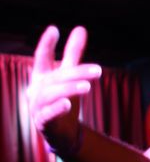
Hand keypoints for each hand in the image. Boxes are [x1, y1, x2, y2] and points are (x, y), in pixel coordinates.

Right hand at [27, 26, 101, 150]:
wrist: (63, 133)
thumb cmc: (63, 99)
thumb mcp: (69, 76)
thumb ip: (73, 54)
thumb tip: (80, 28)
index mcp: (42, 76)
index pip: (41, 58)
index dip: (46, 44)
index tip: (54, 29)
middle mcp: (36, 90)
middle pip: (56, 78)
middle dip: (77, 73)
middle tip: (99, 70)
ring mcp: (37, 106)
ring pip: (51, 95)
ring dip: (69, 89)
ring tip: (87, 86)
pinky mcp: (42, 123)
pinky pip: (47, 115)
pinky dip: (56, 109)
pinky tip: (67, 104)